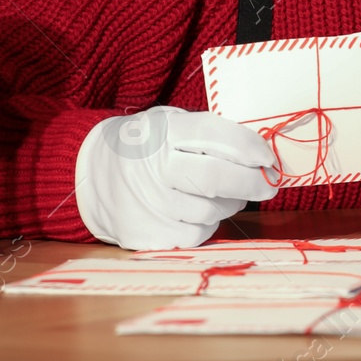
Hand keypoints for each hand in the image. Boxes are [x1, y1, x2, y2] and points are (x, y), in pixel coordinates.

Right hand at [75, 105, 279, 249]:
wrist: (91, 177)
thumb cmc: (146, 147)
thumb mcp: (170, 124)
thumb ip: (209, 134)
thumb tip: (260, 152)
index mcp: (161, 132)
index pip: (216, 137)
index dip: (251, 148)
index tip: (268, 158)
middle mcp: (151, 168)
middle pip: (216, 178)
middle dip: (252, 182)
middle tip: (269, 184)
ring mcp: (148, 205)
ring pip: (212, 210)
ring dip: (230, 203)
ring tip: (222, 193)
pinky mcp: (147, 235)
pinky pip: (197, 234)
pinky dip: (207, 223)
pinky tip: (195, 211)